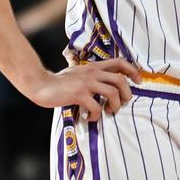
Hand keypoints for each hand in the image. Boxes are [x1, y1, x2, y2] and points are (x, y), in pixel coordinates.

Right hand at [26, 59, 140, 120]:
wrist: (41, 84)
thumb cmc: (59, 82)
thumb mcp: (77, 72)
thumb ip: (90, 74)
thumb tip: (101, 80)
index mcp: (94, 67)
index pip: (119, 62)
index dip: (132, 70)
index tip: (138, 81)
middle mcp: (92, 73)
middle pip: (121, 80)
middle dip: (127, 94)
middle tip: (122, 103)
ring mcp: (86, 83)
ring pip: (112, 93)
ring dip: (115, 106)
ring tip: (108, 112)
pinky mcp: (79, 94)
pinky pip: (96, 107)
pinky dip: (97, 115)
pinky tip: (90, 117)